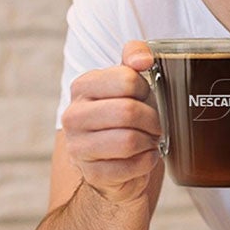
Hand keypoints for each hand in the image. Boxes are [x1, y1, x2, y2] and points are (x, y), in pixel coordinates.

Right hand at [59, 40, 162, 203]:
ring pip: (129, 141)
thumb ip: (135, 55)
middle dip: (152, 118)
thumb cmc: (126, 112)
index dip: (146, 89)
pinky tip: (145, 156)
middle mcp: (74, 115)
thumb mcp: (130, 78)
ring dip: (150, 140)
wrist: (116, 155)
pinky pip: (130, 167)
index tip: (147, 96)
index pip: (126, 80)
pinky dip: (147, 161)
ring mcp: (78, 147)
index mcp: (83, 86)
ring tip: (150, 138)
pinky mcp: (91, 173)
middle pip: (128, 111)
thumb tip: (143, 59)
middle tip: (156, 123)